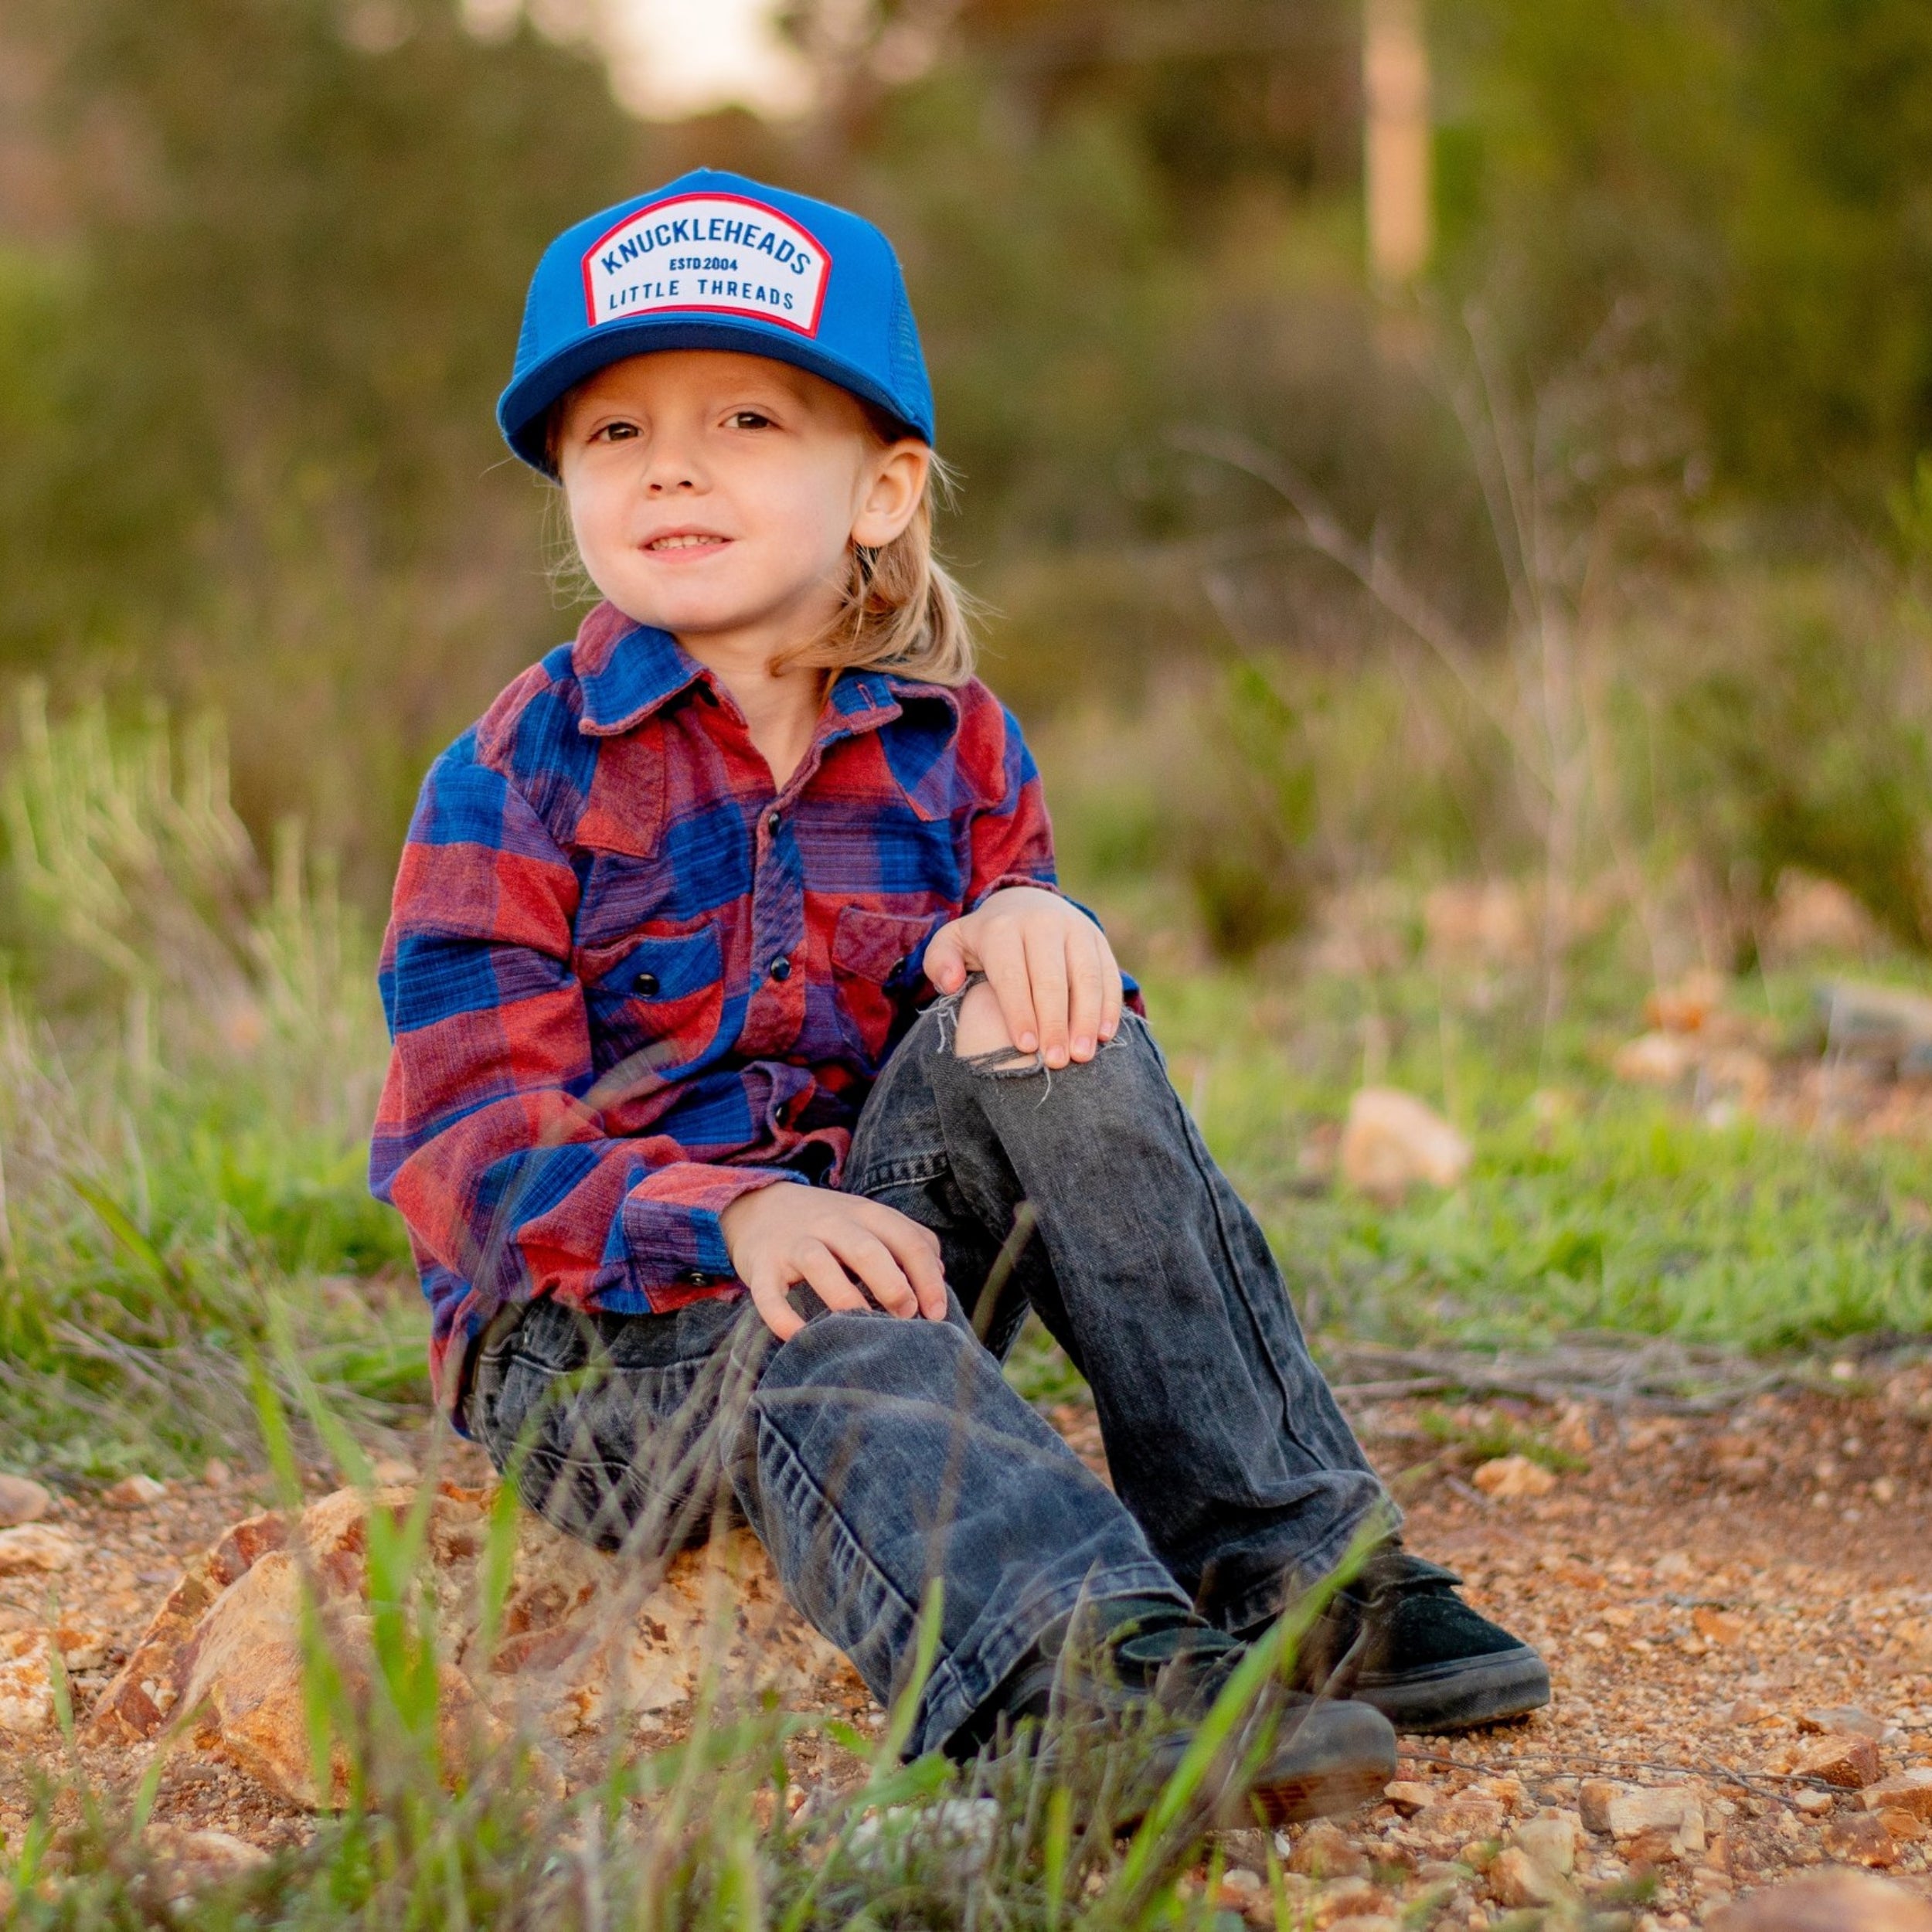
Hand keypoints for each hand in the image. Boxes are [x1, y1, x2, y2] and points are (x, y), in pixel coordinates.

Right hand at [720, 1183, 949, 1341]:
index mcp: (866, 1214)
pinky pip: (770, 1294)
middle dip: (893, 1286)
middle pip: (867, 1250)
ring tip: (862, 1327)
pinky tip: (800, 1337)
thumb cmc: (828, 1225)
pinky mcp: (761, 1266)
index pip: (907, 1241)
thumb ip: (908, 1241)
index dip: (928, 1279)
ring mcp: (794, 1243)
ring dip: (846, 1298)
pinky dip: (783, 1317)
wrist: (758, 1205)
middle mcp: (832, 1223)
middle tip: (905, 1318)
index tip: (936, 1314)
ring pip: (820, 1264)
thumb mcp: (870, 1221)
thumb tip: (941, 1275)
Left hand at [924, 886, 1123, 1068]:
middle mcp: (1042, 923)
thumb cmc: (985, 939)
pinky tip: (1105, 1036)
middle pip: (1052, 979)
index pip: (1012, 975)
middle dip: (1055, 1023)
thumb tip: (951, 983)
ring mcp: (1075, 928)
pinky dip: (1109, 1005)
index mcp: (1002, 928)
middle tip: (1056, 1062)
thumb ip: (940, 962)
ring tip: (1083, 1055)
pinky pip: (1108, 972)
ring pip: (1086, 976)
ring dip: (1087, 1018)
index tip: (1026, 1048)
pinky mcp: (1097, 938)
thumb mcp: (952, 942)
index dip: (1020, 1012)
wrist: (1026, 902)